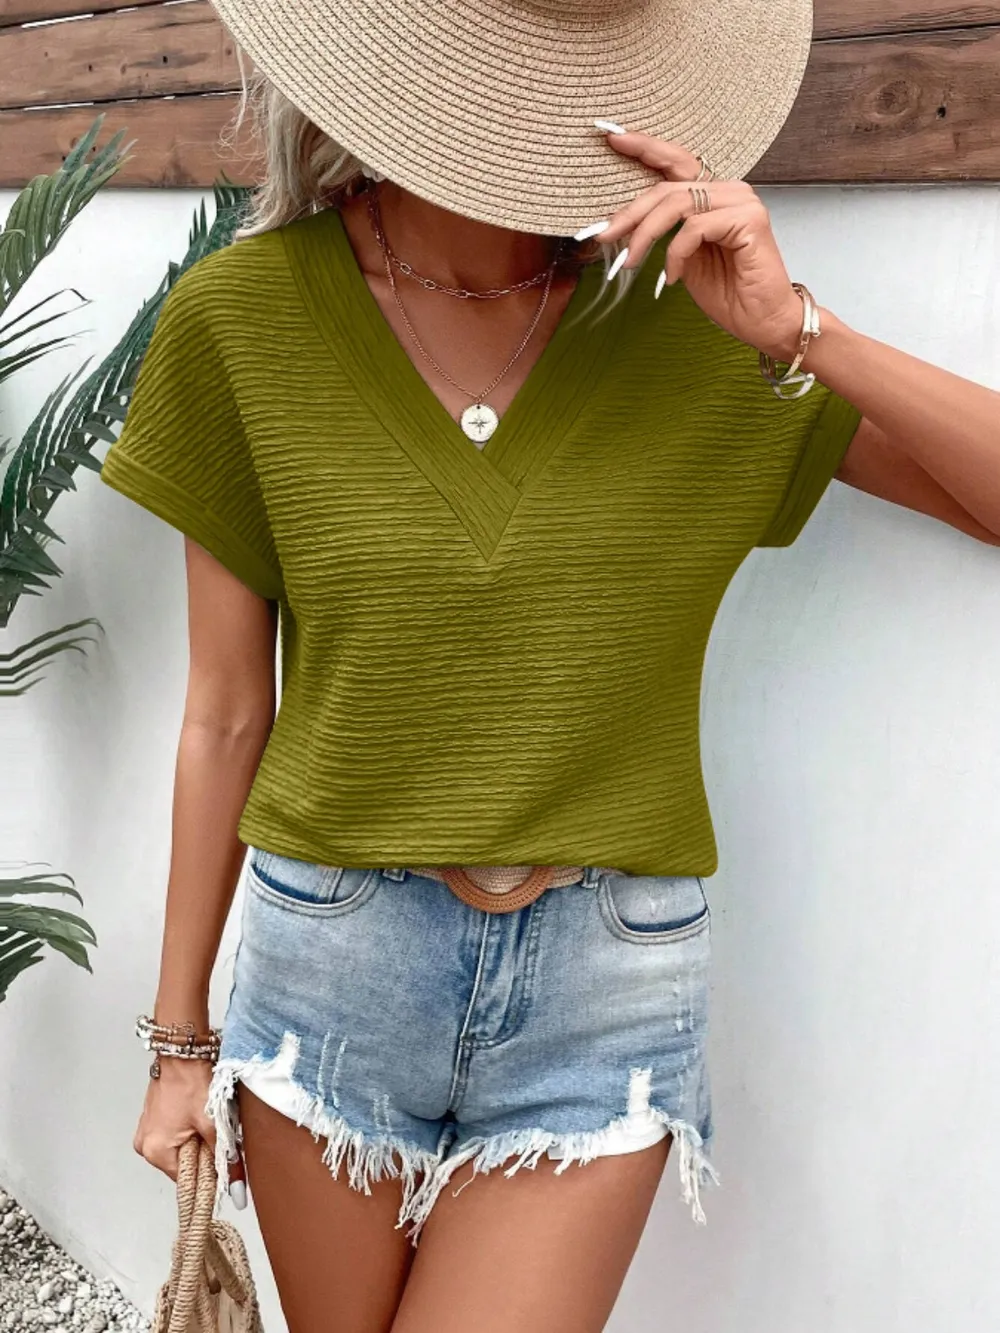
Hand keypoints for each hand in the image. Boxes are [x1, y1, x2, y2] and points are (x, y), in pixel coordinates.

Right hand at [133, 1058, 246, 1206]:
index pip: (186, 1180)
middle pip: (182, 1164)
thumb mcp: (212, 1123)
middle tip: (216, 1133)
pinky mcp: (152, 1119)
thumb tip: (237, 1184)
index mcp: (155, 1152)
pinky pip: (173, 1135)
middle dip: (202, 1154)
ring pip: (179, 1148)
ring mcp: (147, 1131)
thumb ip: (223, 1157)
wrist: (182, 1053)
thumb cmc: (192, 1083)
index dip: (208, 1173)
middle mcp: (145, 1145)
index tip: (224, 1165)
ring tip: (207, 1121)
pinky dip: (188, 1131)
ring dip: (196, 1141)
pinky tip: (198, 1116)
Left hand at [585, 129, 804, 361]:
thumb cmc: (727, 293)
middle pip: (666, 187)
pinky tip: (673, 277)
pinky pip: (693, 228)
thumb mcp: (682, 258)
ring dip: (645, 235)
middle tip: (604, 236)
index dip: (644, 147)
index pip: (675, 161)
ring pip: (675, 204)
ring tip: (631, 263)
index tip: (611, 137)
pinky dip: (675, 254)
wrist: (761, 321)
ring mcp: (741, 201)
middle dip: (629, 213)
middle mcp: (729, 190)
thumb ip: (663, 231)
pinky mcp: (748, 219)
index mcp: (713, 194)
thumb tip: (620, 222)